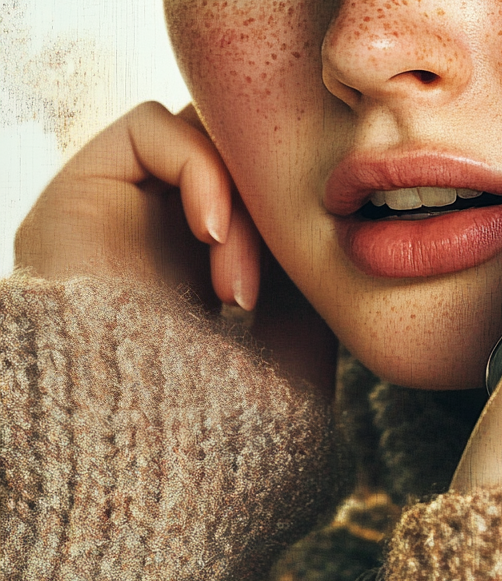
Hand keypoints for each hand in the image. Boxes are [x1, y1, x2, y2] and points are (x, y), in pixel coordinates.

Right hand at [15, 101, 336, 396]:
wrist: (149, 453)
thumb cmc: (229, 402)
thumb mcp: (294, 317)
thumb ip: (307, 251)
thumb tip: (342, 198)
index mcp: (207, 249)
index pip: (262, 177)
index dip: (295, 202)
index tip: (317, 263)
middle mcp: (160, 219)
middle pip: (235, 150)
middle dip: (270, 202)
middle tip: (283, 272)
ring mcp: (119, 201)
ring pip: (202, 137)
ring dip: (239, 201)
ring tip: (239, 288)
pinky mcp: (80, 185)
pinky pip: (151, 126)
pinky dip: (201, 173)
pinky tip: (213, 236)